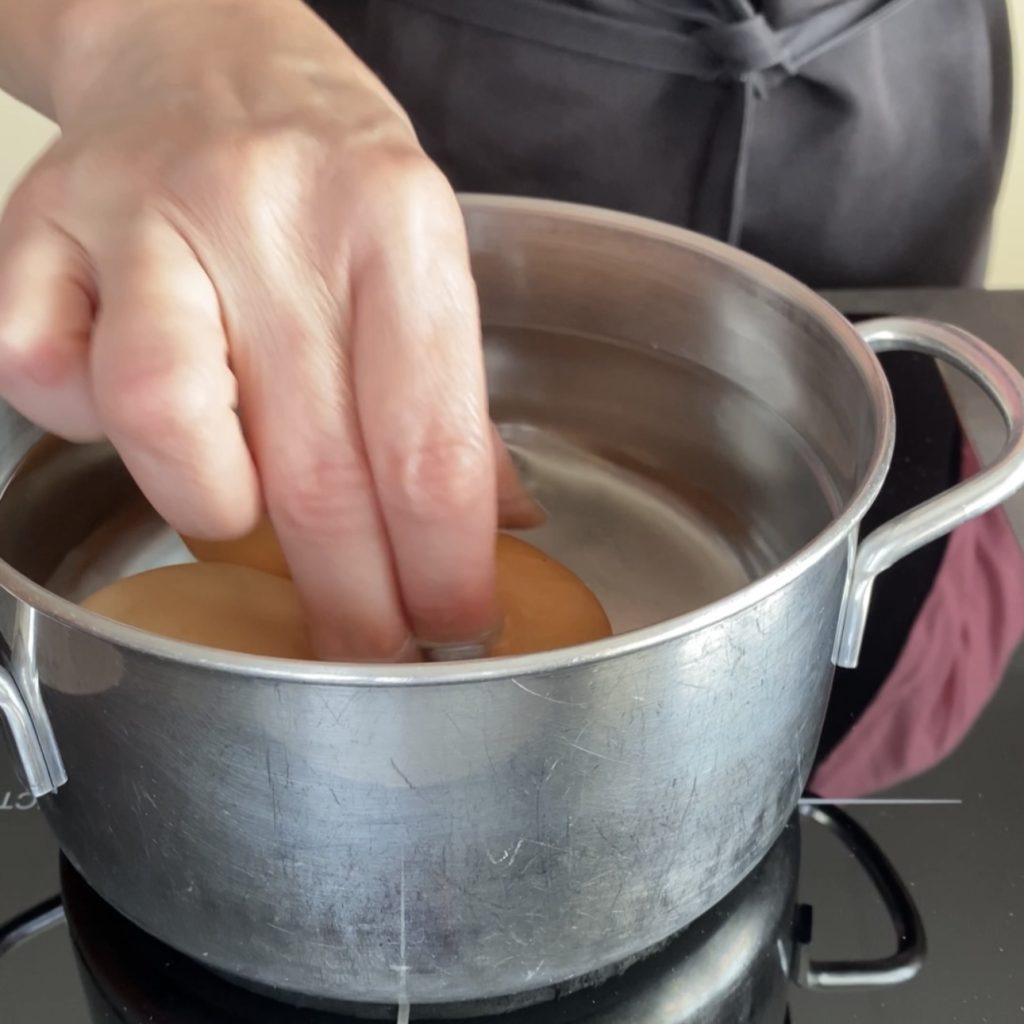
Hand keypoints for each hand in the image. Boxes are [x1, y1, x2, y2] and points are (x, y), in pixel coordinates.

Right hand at [0, 0, 535, 658]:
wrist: (198, 45)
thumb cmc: (323, 166)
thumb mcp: (418, 254)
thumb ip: (447, 393)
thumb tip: (494, 525)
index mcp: (395, 218)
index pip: (428, 439)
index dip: (442, 564)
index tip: (455, 629)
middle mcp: (270, 212)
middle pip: (313, 466)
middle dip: (349, 598)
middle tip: (367, 654)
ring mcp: (144, 214)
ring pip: (163, 422)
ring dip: (212, 511)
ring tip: (240, 510)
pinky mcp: (38, 226)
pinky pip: (41, 378)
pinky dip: (86, 426)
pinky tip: (136, 407)